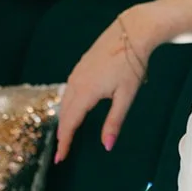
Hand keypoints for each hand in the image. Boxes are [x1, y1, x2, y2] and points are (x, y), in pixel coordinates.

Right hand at [54, 5, 154, 164]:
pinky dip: (67, 105)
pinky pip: (68, 90)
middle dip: (62, 134)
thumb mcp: (126, 96)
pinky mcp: (80, 66)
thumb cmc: (131, 64)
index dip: (64, 142)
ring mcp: (77, 73)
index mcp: (85, 92)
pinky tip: (72, 109)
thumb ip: (114, 122)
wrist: (131, 32)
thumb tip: (107, 146)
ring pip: (65, 101)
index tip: (60, 158)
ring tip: (66, 134)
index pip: (70, 123)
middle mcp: (76, 83)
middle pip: (64, 114)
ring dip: (64, 119)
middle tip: (62, 151)